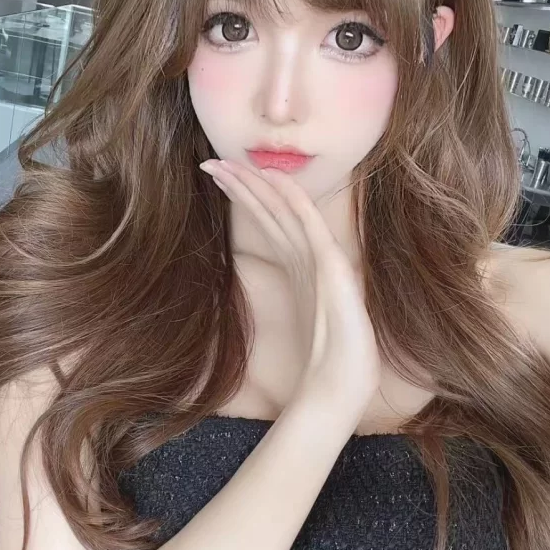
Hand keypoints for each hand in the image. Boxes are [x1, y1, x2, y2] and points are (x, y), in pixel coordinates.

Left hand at [198, 158, 379, 434]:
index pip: (269, 222)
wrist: (338, 389)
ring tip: (225, 163)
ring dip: (255, 183)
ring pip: (283, 209)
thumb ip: (296, 297)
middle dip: (242, 183)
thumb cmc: (326, 363)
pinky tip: (272, 178)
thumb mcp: (305, 321)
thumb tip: (276, 283)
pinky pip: (306, 223)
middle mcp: (309, 258)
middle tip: (211, 160)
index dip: (246, 198)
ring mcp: (321, 259)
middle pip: (272, 210)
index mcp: (301, 268)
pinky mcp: (331, 266)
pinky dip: (291, 197)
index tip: (219, 178)